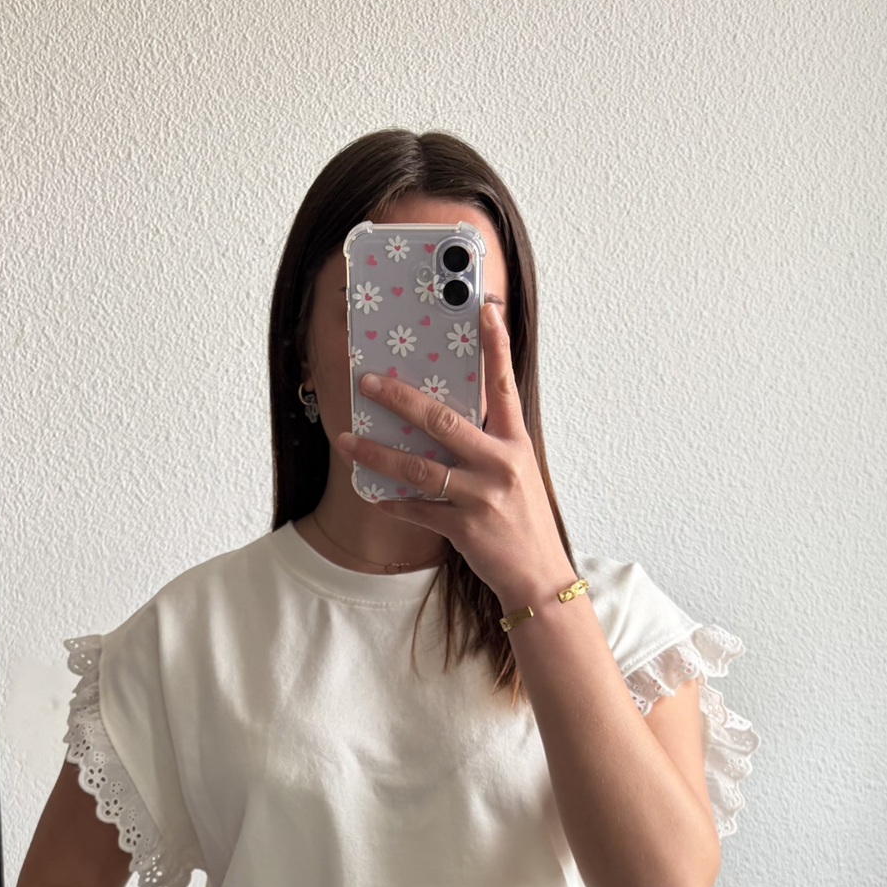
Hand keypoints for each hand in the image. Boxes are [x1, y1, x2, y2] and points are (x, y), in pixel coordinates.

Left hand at [334, 300, 572, 607]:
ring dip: (377, 454)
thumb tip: (442, 422)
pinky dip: (393, 503)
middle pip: (443, 421)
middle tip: (368, 381)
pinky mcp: (466, 528)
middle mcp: (501, 464)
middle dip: (400, 399)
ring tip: (347, 441)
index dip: (495, 346)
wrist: (539, 576)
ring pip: (419, 468)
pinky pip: (419, 511)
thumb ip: (487, 446)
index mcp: (516, 443)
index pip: (505, 385)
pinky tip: (372, 495)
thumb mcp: (516, 474)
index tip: (485, 309)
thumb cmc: (524, 522)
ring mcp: (483, 496)